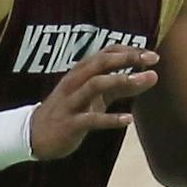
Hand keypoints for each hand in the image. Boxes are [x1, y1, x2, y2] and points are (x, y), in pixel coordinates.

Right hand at [29, 41, 159, 157]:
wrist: (33, 135)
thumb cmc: (71, 110)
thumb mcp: (97, 97)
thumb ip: (122, 87)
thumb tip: (152, 76)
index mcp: (81, 73)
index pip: (106, 53)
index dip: (129, 50)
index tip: (152, 54)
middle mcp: (75, 82)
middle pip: (100, 62)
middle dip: (127, 57)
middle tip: (152, 58)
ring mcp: (71, 102)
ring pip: (94, 84)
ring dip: (120, 80)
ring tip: (143, 80)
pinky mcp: (70, 124)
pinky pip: (91, 119)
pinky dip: (110, 119)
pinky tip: (128, 120)